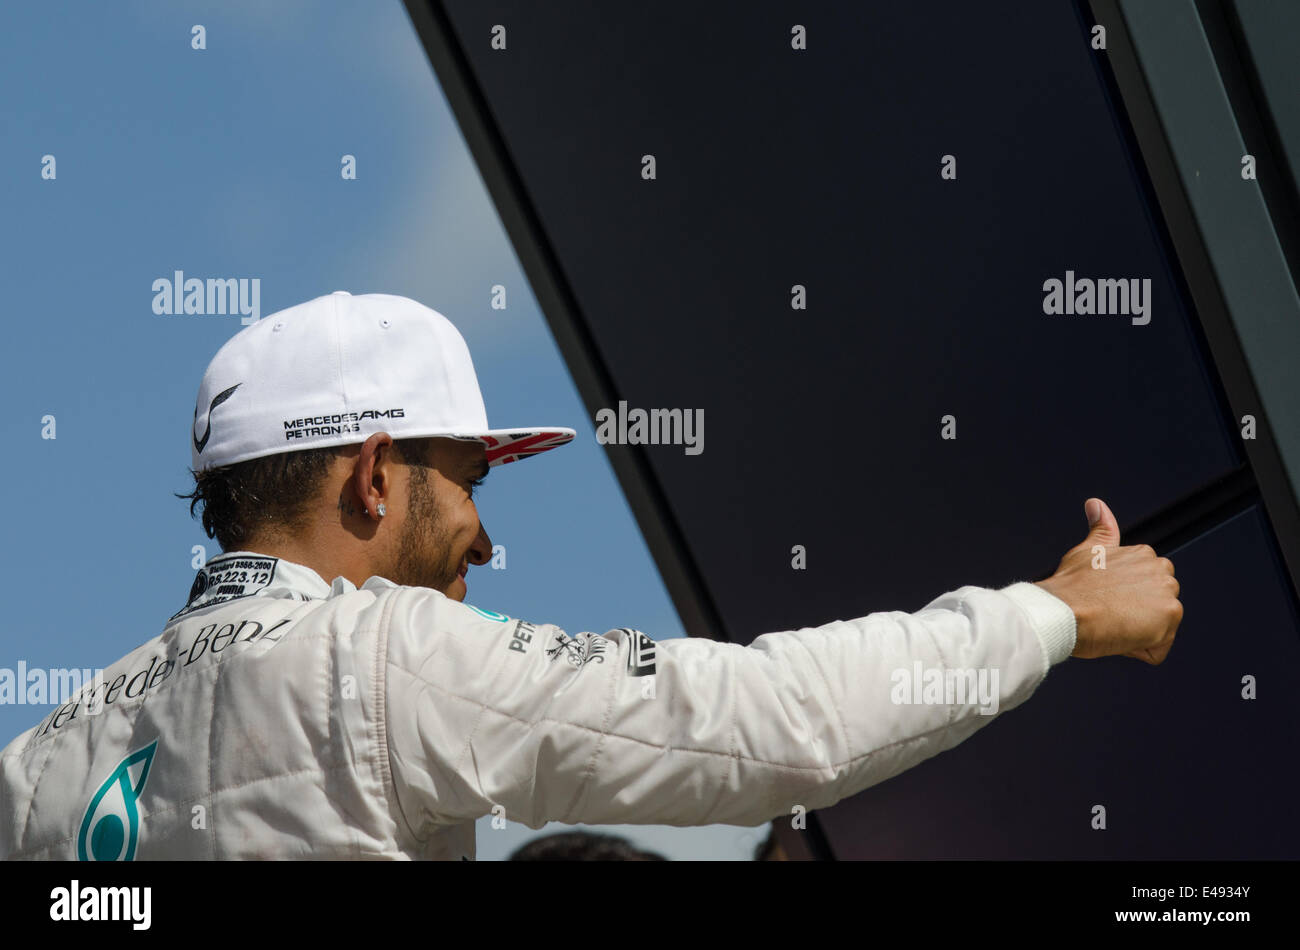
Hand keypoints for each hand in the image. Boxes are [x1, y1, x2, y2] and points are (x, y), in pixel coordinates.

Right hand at [1035, 498, 1181, 663]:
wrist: (1063, 611)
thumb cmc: (1070, 586)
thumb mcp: (1087, 550)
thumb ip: (1101, 526)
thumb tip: (1096, 503)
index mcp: (1144, 555)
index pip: (1145, 589)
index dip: (1121, 601)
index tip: (1102, 600)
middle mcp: (1161, 570)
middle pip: (1155, 608)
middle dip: (1135, 617)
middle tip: (1106, 613)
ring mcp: (1167, 594)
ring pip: (1156, 629)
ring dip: (1135, 634)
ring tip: (1110, 625)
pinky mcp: (1168, 619)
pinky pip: (1156, 650)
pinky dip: (1136, 651)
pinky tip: (1117, 638)